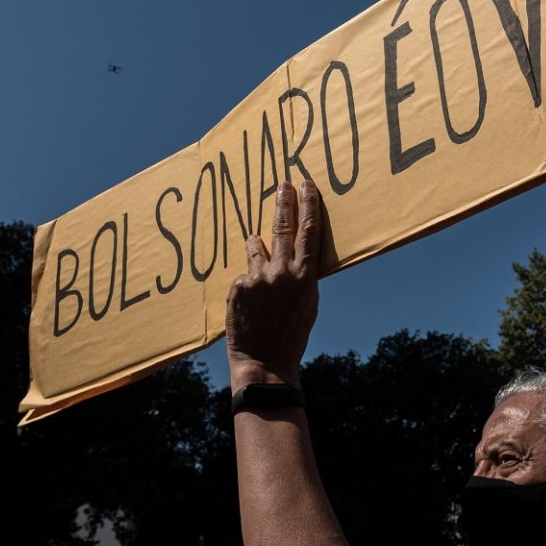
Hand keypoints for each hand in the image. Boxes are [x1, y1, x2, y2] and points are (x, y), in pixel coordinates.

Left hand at [226, 181, 321, 390]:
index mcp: (305, 276)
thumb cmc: (292, 335)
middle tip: (281, 184)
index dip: (308, 205)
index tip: (306, 185)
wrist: (265, 361)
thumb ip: (302, 276)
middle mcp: (281, 272)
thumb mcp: (308, 303)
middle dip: (283, 202)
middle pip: (282, 226)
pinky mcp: (237, 287)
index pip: (308, 231)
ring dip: (258, 247)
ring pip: (256, 246)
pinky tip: (250, 303)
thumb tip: (295, 256)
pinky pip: (243, 275)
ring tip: (259, 256)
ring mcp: (257, 278)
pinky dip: (247, 283)